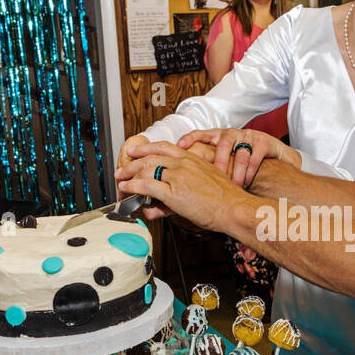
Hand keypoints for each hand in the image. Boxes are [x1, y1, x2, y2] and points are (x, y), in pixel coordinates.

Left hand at [115, 141, 248, 232]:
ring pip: (146, 169)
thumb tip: (179, 191)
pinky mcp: (173, 192)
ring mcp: (178, 176)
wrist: (234, 208)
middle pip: (151, 156)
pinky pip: (147, 185)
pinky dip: (133, 186)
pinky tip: (128, 188)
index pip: (164, 147)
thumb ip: (190, 183)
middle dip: (133, 162)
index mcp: (192, 159)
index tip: (137, 150)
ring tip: (121, 179)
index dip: (147, 148)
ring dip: (129, 174)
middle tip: (123, 167)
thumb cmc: (226, 199)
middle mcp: (183, 164)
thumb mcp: (208, 182)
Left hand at [178, 127, 297, 188]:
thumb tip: (184, 178)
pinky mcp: (263, 141)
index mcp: (217, 136)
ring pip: (240, 154)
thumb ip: (206, 165)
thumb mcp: (222, 161)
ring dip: (237, 173)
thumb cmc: (241, 162)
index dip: (191, 138)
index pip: (201, 134)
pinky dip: (250, 173)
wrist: (272, 157)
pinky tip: (246, 183)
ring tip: (235, 187)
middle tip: (216, 178)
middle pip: (222, 145)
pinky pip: (254, 158)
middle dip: (219, 163)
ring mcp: (247, 136)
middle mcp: (231, 134)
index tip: (180, 145)